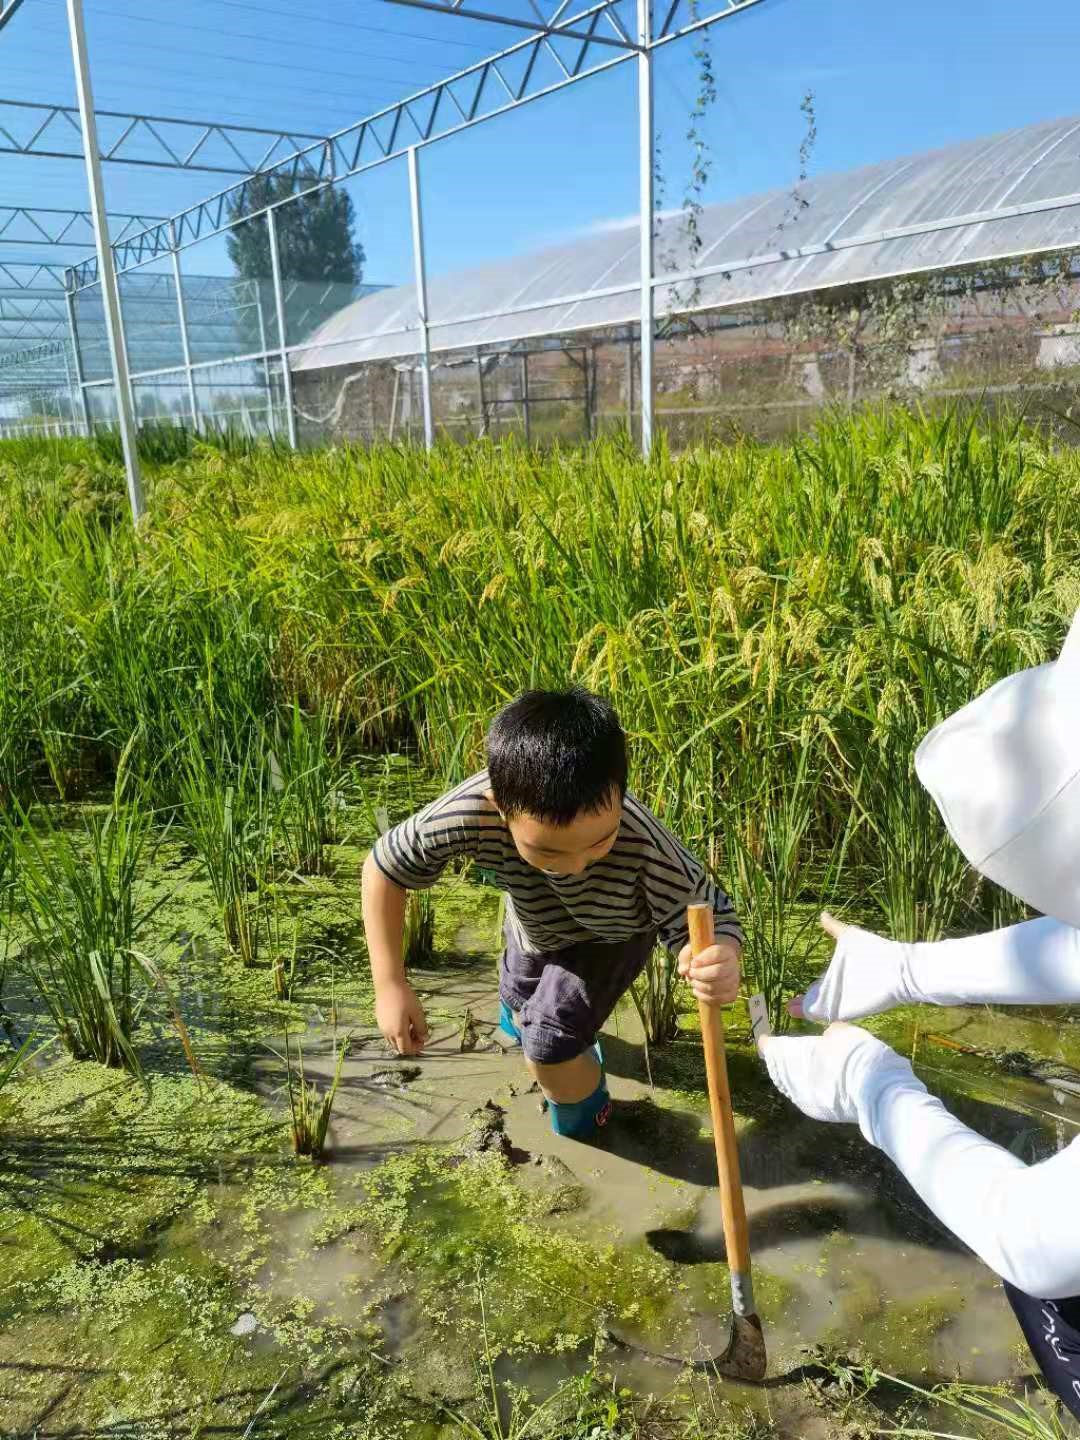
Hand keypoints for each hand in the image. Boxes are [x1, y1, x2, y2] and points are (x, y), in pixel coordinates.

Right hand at [375, 980, 429, 1055]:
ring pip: (393, 1041)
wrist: (388, 985)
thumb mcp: (417, 1012)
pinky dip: (397, 1032)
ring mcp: (382, 1028)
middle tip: (418, 1032)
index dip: (416, 1048)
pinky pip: (389, 1033)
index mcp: (398, 1032)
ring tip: (411, 1024)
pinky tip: (402, 1019)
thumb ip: (421, 1028)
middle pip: (399, 1047)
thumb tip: (424, 1038)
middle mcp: (388, 1033)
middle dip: (410, 1044)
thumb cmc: (404, 998)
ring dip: (403, 1038)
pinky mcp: (380, 1021)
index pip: (406, 1050)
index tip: (423, 1039)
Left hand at [677, 937, 741, 1005]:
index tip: (693, 963)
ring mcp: (734, 981)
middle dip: (699, 974)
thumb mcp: (692, 952)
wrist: (715, 966)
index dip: (703, 959)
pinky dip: (703, 997)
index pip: (717, 953)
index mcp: (726, 951)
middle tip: (691, 973)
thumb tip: (683, 970)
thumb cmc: (702, 957)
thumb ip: (685, 957)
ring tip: (693, 981)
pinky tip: (697, 990)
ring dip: (699, 986)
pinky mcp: (732, 994)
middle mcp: (733, 966)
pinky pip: (717, 999)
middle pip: (717, 972)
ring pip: (715, 987)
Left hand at [758, 1021, 915, 1126]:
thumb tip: (828, 1040)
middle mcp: (791, 1081)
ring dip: (791, 1075)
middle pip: (778, 1068)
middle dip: (779, 1060)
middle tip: (781, 1051)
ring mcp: (804, 1100)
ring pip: (790, 1084)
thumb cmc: (855, 1055)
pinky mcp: (819, 1112)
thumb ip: (829, 1035)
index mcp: (790, 1056)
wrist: (876, 1093)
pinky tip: (814, 1081)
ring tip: (798, 1065)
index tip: (768, 1037)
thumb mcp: (842, 1032)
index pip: (771, 1048)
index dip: (769, 1042)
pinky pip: (804, 1095)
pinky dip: (805, 1086)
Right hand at [789, 911, 909, 1022]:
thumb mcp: (850, 937)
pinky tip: (799, 1011)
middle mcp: (841, 993)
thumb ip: (834, 928)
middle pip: (817, 999)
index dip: (804, 995)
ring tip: (791, 1009)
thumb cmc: (877, 951)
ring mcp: (845, 1002)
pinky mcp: (849, 1010)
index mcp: (838, 978)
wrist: (900, 969)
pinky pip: (827, 1013)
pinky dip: (813, 1012)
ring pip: (820, 1007)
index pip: (818, 989)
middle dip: (803, 1003)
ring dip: (805, 1008)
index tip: (790, 1000)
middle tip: (789, 1005)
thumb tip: (822, 914)